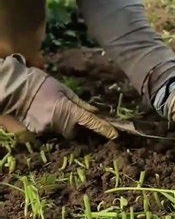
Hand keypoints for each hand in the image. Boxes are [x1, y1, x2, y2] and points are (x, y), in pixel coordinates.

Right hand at [0, 54, 117, 139]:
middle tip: (65, 109)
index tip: (114, 134)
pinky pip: (48, 131)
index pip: (89, 121)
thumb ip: (78, 102)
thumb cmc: (41, 84)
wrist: (16, 89)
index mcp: (67, 109)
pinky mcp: (35, 133)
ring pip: (60, 131)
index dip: (103, 128)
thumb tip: (93, 110)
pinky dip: (47, 124)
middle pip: (73, 130)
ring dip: (59, 123)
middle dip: (73, 123)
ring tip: (49, 108)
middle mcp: (57, 122)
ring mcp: (45, 130)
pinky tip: (41, 112)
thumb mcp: (62, 89)